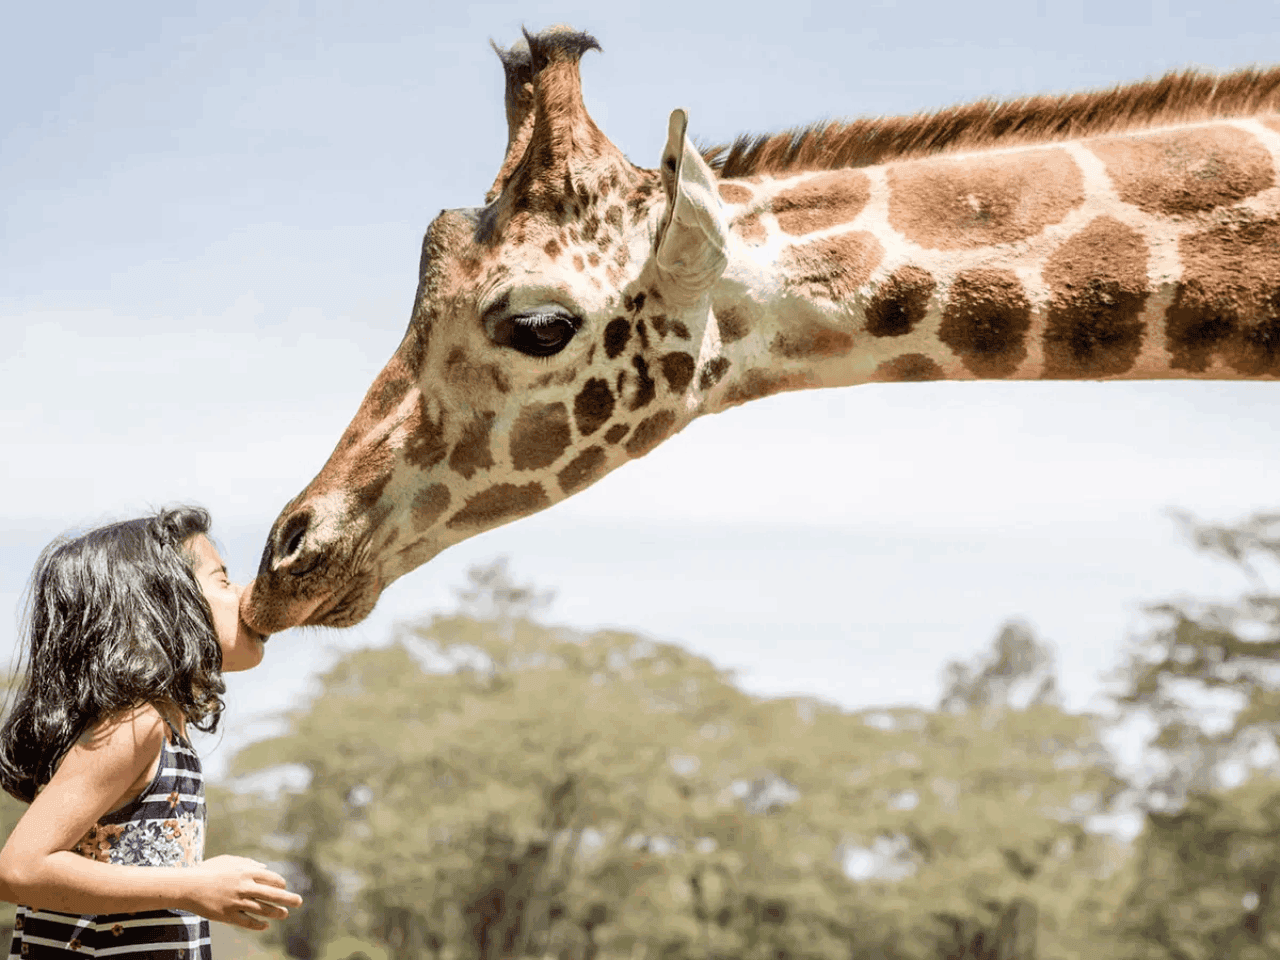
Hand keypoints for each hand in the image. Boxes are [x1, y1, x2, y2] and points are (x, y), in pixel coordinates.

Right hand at [186, 855, 303, 930]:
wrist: (188, 886)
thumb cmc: (209, 870)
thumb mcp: (229, 860)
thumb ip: (248, 863)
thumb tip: (265, 868)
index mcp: (246, 872)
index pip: (272, 879)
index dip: (280, 884)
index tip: (282, 888)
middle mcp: (245, 887)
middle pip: (273, 895)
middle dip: (288, 899)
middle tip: (299, 902)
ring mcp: (237, 902)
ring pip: (263, 910)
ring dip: (276, 912)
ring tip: (284, 914)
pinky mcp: (228, 915)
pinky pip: (247, 922)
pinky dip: (258, 924)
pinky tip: (265, 926)